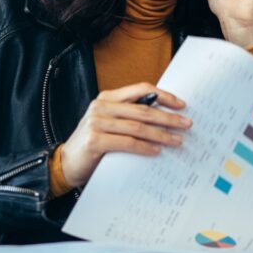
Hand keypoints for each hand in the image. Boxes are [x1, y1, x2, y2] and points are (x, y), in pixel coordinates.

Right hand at [59, 82, 190, 187]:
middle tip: (186, 124)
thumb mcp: (110, 124)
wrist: (66, 163)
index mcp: (107, 98)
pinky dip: (145, 147)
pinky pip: (127, 143)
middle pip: (143, 109)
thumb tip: (163, 117)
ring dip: (161, 134)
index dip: (163, 95)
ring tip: (176, 140)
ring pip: (137, 127)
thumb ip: (129, 117)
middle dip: (168, 117)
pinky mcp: (95, 140)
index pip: (140, 89)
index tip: (181, 105)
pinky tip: (157, 151)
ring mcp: (97, 123)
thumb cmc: (93, 144)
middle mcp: (101, 107)